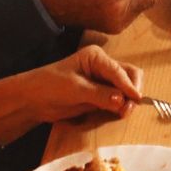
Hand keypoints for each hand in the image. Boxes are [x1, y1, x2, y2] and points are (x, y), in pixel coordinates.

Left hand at [24, 44, 144, 122]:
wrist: (33, 100)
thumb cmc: (51, 86)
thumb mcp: (75, 89)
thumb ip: (100, 94)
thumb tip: (122, 101)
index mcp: (97, 57)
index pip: (118, 70)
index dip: (129, 85)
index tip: (137, 99)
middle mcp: (104, 66)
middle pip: (129, 75)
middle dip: (132, 90)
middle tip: (129, 108)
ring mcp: (103, 81)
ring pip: (126, 87)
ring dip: (129, 99)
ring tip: (124, 113)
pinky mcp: (101, 95)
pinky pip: (118, 99)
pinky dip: (122, 105)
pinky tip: (120, 113)